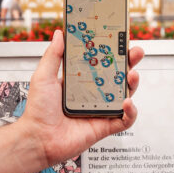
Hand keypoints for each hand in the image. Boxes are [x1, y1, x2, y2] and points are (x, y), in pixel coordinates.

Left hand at [19, 30, 143, 167]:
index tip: (119, 38)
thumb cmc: (38, 109)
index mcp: (80, 80)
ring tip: (132, 75)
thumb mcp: (44, 76)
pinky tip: (127, 103)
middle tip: (135, 51)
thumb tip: (59, 33)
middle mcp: (93, 93)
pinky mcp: (105, 126)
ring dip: (132, 83)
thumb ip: (53, 55)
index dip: (112, 51)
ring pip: (125, 94)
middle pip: (117, 75)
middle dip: (129, 62)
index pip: (101, 61)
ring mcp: (100, 109)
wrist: (38, 139)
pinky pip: (124, 119)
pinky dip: (131, 112)